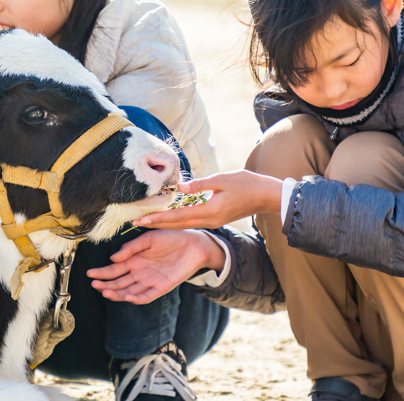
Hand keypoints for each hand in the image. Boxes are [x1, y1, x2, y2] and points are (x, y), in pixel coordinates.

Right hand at [87, 230, 226, 304]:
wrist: (193, 244)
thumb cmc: (170, 238)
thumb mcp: (147, 239)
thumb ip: (130, 248)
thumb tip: (113, 259)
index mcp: (134, 261)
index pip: (114, 270)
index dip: (102, 273)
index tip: (89, 274)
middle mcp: (139, 273)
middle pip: (119, 283)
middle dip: (106, 285)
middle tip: (95, 285)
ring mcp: (150, 281)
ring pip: (130, 291)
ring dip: (118, 293)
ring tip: (106, 292)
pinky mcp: (162, 287)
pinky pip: (148, 296)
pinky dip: (139, 298)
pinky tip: (129, 297)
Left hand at [133, 170, 283, 229]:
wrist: (267, 196)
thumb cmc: (247, 184)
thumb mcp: (223, 179)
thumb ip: (200, 184)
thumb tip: (179, 186)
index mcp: (209, 211)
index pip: (177, 216)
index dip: (158, 218)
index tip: (141, 219)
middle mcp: (209, 220)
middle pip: (177, 225)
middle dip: (156, 224)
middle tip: (135, 223)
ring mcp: (213, 222)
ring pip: (183, 225)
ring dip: (165, 224)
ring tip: (147, 222)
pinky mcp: (215, 219)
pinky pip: (191, 222)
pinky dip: (177, 221)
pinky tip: (168, 218)